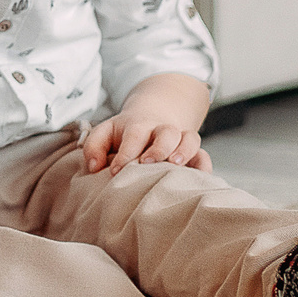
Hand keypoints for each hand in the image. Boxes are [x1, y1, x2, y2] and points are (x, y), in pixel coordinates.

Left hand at [79, 112, 212, 176]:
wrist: (151, 118)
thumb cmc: (123, 134)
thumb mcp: (104, 133)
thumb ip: (94, 146)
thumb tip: (94, 167)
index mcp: (138, 125)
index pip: (134, 135)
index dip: (126, 153)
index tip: (115, 172)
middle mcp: (161, 130)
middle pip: (166, 132)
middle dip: (158, 148)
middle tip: (146, 165)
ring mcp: (179, 139)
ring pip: (189, 138)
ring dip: (184, 151)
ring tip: (174, 166)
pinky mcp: (192, 152)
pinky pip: (203, 155)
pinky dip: (203, 165)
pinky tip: (198, 179)